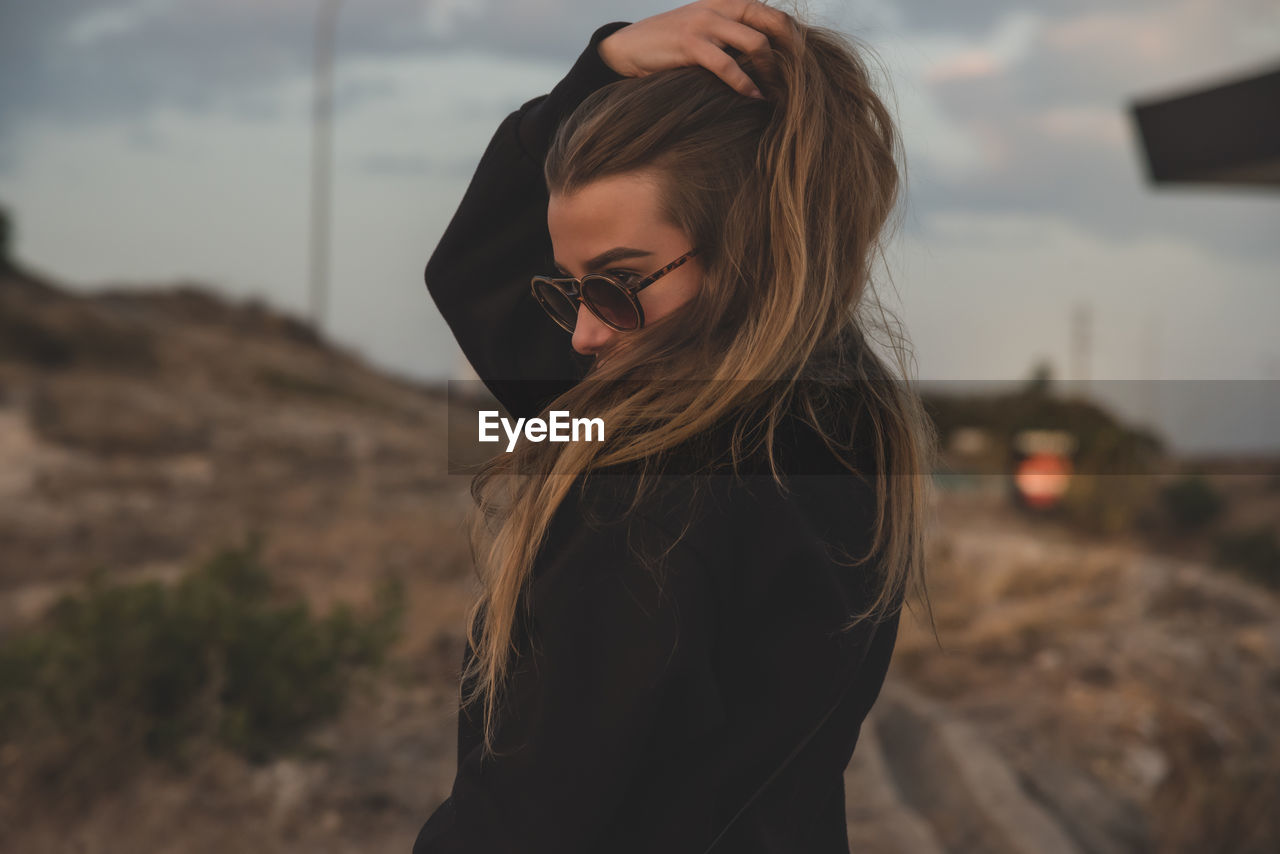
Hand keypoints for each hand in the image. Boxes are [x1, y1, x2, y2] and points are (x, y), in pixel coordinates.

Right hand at [597, 0, 797, 98]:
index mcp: (725, 1)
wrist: (627, 48)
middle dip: (790, 50)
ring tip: (775, 91)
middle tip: (800, 76)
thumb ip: (730, 36)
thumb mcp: (703, 31)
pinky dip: (744, 84)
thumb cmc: (668, 46)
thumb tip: (765, 59)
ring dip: (770, 71)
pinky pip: (727, 65)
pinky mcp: (690, 44)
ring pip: (755, 43)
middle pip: (771, 21)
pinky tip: (753, 97)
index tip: (802, 61)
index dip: (791, 35)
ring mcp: (705, 23)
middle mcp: (719, 6)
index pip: (770, 12)